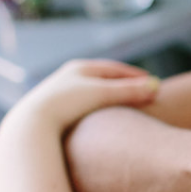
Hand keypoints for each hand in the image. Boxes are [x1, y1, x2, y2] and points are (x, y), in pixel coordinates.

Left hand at [13, 59, 158, 131]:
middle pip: (102, 80)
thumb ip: (130, 92)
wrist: (33, 123)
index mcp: (79, 67)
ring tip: (125, 109)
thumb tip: (157, 88)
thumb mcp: (103, 95)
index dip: (135, 76)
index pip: (113, 69)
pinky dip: (98, 112)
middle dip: (124, 86)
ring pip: (92, 95)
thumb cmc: (68, 105)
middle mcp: (68, 77)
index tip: (153, 83)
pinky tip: (102, 123)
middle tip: (142, 94)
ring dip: (110, 100)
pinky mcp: (55, 111)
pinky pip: (83, 109)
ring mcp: (61, 94)